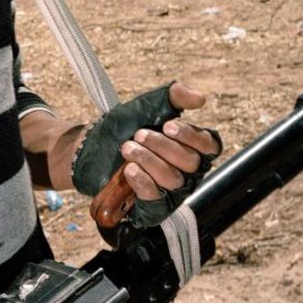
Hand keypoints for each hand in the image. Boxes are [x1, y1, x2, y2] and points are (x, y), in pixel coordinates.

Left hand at [71, 80, 221, 230]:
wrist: (92, 146)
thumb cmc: (126, 126)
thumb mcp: (149, 105)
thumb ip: (175, 96)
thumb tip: (201, 98)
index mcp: (191, 147)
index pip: (210, 146)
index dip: (193, 136)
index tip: (169, 126)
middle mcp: (186, 172)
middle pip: (190, 163)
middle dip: (161, 145)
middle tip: (139, 134)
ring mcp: (171, 192)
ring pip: (172, 179)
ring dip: (147, 159)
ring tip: (127, 148)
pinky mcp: (153, 207)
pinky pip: (156, 200)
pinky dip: (142, 182)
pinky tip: (129, 170)